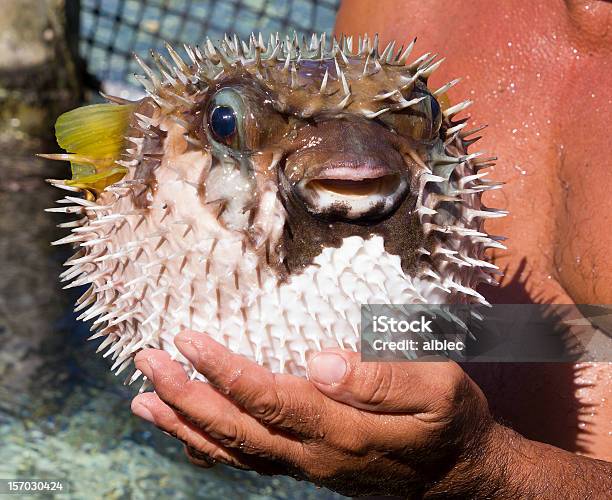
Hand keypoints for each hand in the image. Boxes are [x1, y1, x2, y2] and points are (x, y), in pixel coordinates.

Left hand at [130, 330, 499, 496]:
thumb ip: (379, 377)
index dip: (224, 371)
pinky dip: (210, 448)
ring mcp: (307, 467)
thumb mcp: (438, 387)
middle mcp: (314, 455)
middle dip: (185, 395)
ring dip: (185, 426)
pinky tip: (186, 434)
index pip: (270, 399)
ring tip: (143, 402)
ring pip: (233, 451)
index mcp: (343, 431)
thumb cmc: (449, 422)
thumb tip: (318, 361)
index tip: (188, 341)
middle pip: (236, 429)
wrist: (459, 475)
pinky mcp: (307, 466)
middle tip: (147, 362)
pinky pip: (248, 462)